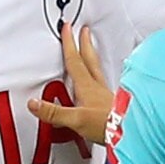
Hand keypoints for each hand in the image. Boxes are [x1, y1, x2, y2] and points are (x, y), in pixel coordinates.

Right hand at [25, 23, 113, 145]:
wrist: (130, 134)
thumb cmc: (107, 126)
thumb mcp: (76, 120)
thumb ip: (54, 112)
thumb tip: (34, 104)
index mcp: (87, 87)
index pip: (75, 61)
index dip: (70, 44)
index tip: (67, 29)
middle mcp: (98, 88)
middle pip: (90, 60)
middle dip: (85, 44)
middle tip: (84, 31)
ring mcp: (106, 96)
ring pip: (98, 71)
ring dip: (92, 58)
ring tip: (90, 51)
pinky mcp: (113, 105)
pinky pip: (103, 85)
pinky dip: (99, 78)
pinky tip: (99, 84)